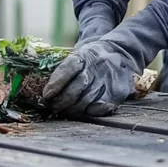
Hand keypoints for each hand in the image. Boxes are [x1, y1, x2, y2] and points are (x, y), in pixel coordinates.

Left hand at [44, 9, 164, 117]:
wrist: (121, 55)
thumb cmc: (92, 59)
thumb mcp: (79, 55)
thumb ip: (64, 70)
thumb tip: (46, 91)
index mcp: (85, 55)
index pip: (68, 69)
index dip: (56, 83)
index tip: (46, 95)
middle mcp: (98, 66)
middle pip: (77, 86)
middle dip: (62, 100)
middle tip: (53, 107)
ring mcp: (108, 80)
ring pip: (88, 99)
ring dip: (73, 109)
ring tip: (65, 111)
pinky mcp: (117, 93)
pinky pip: (100, 107)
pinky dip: (89, 111)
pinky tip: (83, 111)